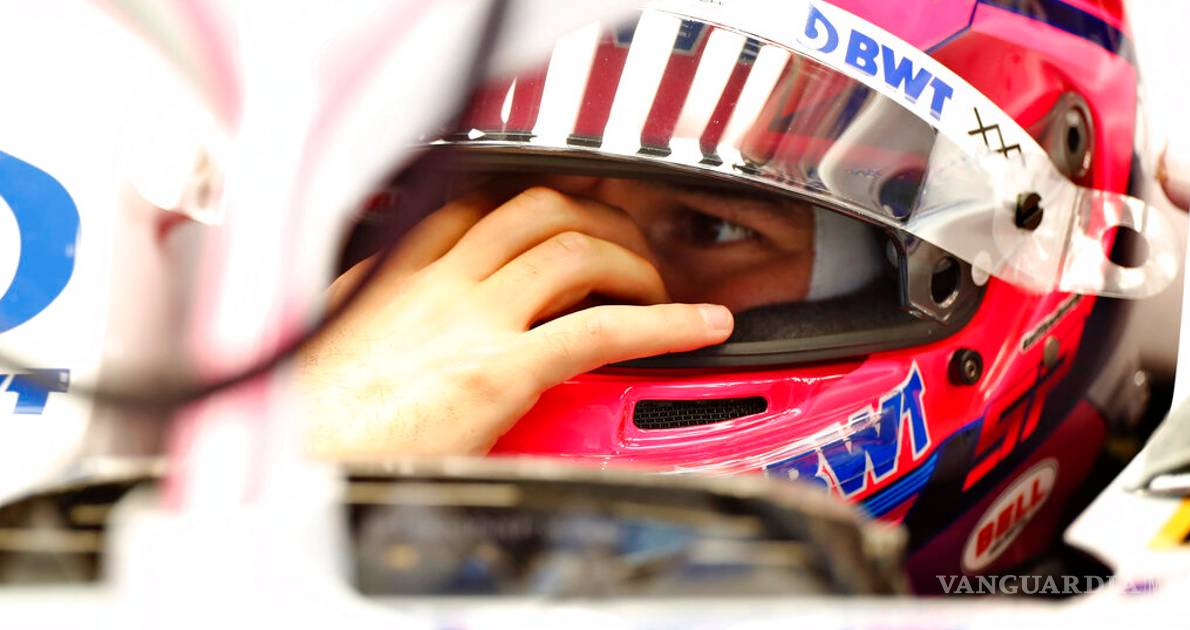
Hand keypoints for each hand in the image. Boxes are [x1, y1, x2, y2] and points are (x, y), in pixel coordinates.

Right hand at [299, 186, 733, 456]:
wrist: (287, 464)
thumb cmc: (305, 421)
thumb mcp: (331, 343)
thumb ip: (374, 313)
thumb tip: (398, 313)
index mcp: (394, 273)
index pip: (479, 203)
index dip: (540, 199)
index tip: (572, 209)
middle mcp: (435, 283)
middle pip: (536, 209)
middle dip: (598, 217)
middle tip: (628, 245)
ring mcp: (469, 321)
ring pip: (571, 250)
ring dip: (631, 259)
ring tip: (659, 285)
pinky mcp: (496, 371)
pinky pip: (597, 329)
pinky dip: (662, 323)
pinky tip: (696, 327)